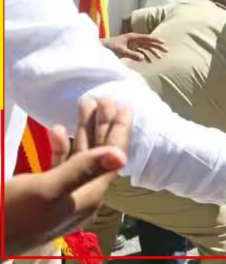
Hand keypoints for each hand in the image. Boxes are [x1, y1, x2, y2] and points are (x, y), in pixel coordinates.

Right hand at [5, 98, 131, 255]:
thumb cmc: (11, 217)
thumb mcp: (49, 189)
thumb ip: (84, 170)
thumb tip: (121, 156)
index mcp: (89, 195)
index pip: (113, 156)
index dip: (119, 129)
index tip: (125, 104)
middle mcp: (82, 195)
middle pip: (100, 153)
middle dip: (103, 124)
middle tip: (105, 97)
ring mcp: (63, 195)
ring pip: (80, 156)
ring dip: (83, 130)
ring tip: (85, 103)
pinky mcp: (44, 194)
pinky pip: (60, 165)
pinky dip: (61, 147)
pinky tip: (56, 129)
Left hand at [102, 33, 167, 61]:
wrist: (100, 49)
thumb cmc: (109, 48)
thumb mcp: (121, 51)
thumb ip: (132, 55)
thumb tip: (143, 58)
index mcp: (132, 37)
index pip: (147, 38)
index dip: (156, 40)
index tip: (163, 42)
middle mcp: (133, 40)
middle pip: (148, 42)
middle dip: (157, 46)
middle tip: (166, 51)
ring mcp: (132, 45)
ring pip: (146, 48)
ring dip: (153, 52)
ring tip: (160, 57)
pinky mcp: (129, 50)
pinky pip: (140, 52)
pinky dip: (146, 56)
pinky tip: (150, 61)